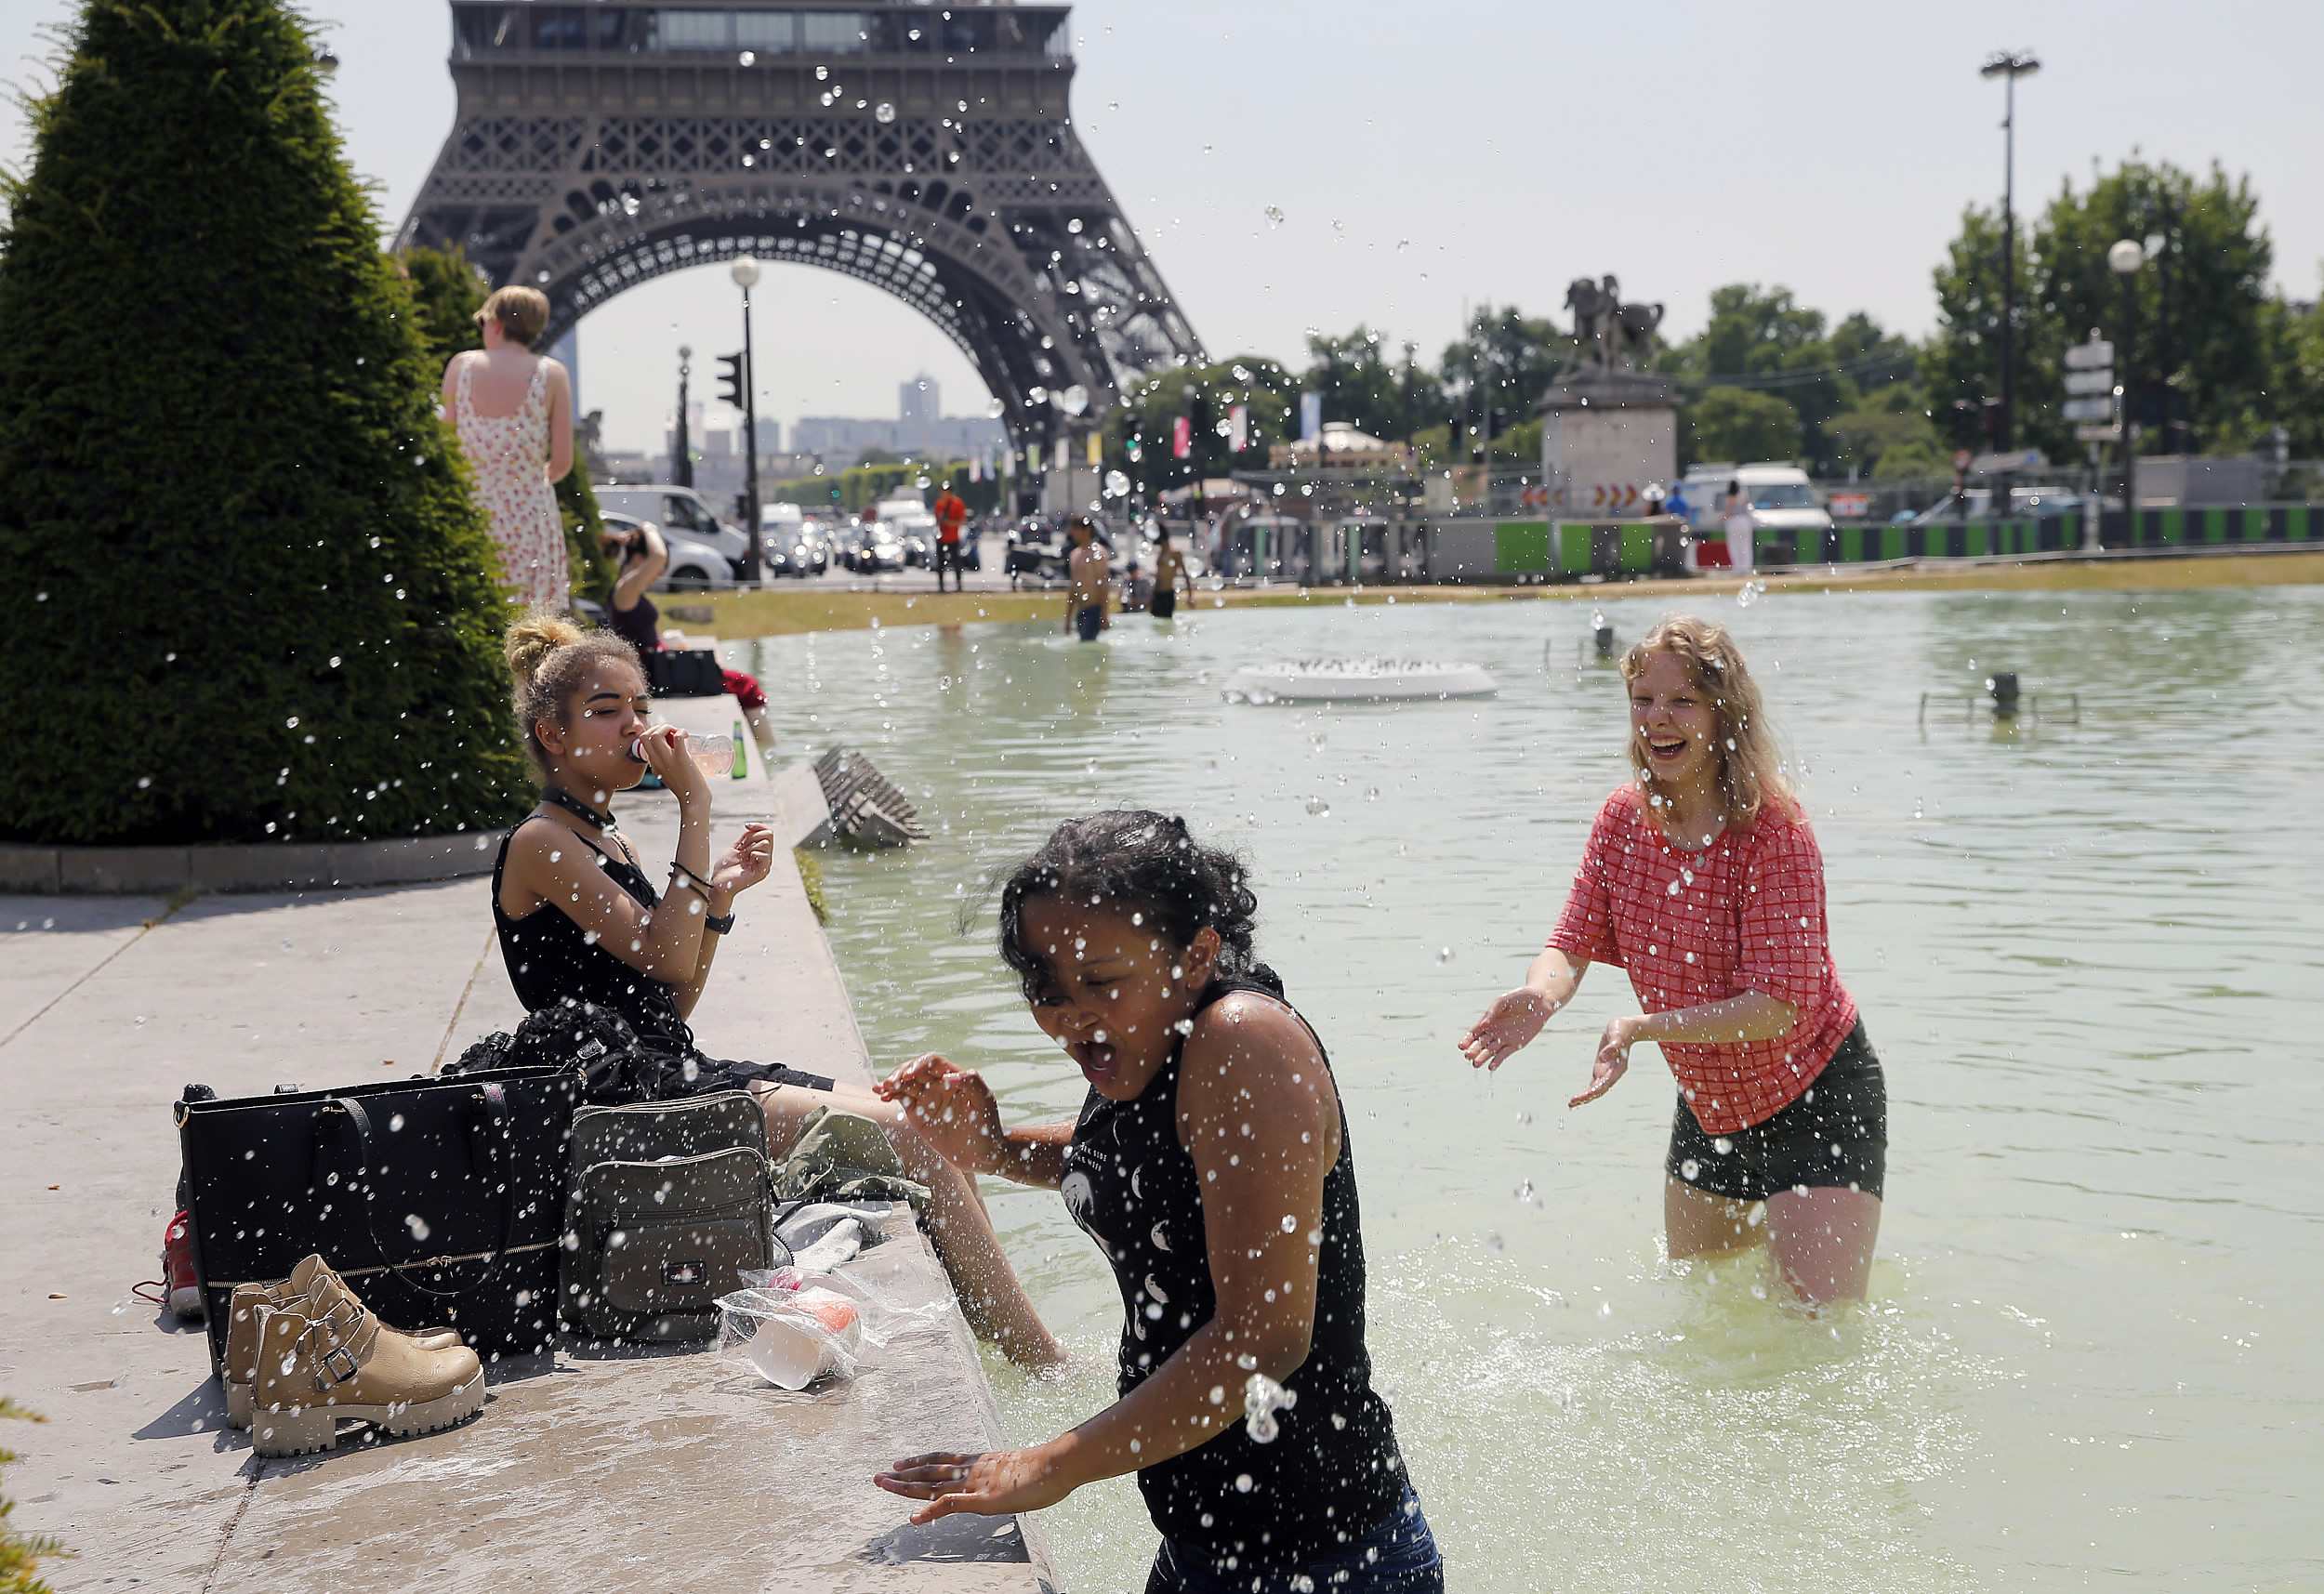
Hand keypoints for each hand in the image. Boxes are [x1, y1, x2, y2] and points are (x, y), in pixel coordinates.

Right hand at [635, 724, 710, 807]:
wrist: (693, 800)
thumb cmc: (685, 787)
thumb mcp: (668, 774)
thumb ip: (666, 764)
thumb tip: (673, 750)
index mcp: (654, 763)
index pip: (643, 741)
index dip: (653, 732)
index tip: (666, 735)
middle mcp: (658, 761)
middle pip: (645, 736)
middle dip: (658, 727)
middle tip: (672, 732)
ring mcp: (669, 760)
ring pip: (656, 735)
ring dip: (667, 728)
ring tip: (678, 733)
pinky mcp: (681, 759)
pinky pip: (677, 738)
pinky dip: (682, 732)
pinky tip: (686, 736)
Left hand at [712, 823, 775, 895]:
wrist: (718, 882)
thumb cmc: (725, 867)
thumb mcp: (736, 847)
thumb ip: (746, 838)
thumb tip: (752, 827)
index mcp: (760, 851)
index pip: (767, 832)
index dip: (758, 826)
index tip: (746, 825)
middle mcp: (764, 857)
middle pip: (769, 835)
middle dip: (753, 836)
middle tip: (742, 846)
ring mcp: (765, 865)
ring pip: (766, 843)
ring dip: (751, 846)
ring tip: (743, 856)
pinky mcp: (762, 872)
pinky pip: (764, 855)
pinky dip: (754, 853)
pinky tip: (747, 860)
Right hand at [874, 1054, 1002, 1175]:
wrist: (981, 1153)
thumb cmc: (987, 1125)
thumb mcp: (985, 1101)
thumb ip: (972, 1082)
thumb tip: (949, 1076)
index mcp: (954, 1076)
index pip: (932, 1063)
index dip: (920, 1065)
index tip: (911, 1074)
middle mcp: (938, 1083)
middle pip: (914, 1070)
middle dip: (901, 1073)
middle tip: (891, 1083)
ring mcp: (927, 1098)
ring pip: (905, 1083)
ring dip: (892, 1082)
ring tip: (882, 1088)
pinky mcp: (918, 1113)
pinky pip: (902, 1098)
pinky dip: (890, 1094)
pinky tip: (881, 1094)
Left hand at [874, 1446, 1073, 1525]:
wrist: (1055, 1464)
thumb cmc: (1044, 1469)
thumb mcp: (1016, 1470)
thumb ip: (1002, 1476)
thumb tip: (999, 1482)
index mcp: (979, 1462)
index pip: (942, 1459)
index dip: (920, 1461)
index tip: (900, 1463)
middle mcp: (971, 1470)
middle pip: (930, 1471)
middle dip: (903, 1474)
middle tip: (879, 1475)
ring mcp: (975, 1484)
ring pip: (933, 1484)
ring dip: (906, 1486)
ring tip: (884, 1485)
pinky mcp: (982, 1500)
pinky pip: (950, 1506)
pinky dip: (930, 1512)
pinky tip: (914, 1518)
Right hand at [1458, 987, 1550, 1070]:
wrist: (1540, 1001)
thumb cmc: (1520, 997)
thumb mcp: (1502, 1001)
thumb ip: (1492, 1011)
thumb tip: (1483, 1024)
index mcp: (1489, 1020)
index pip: (1474, 1032)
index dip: (1467, 1040)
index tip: (1461, 1046)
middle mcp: (1495, 1031)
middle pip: (1480, 1044)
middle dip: (1473, 1050)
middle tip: (1467, 1057)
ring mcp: (1505, 1039)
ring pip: (1490, 1051)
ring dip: (1483, 1058)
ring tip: (1476, 1064)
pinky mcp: (1516, 1044)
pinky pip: (1504, 1054)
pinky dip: (1497, 1061)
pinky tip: (1491, 1067)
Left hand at [1570, 1016, 1639, 1107]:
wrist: (1627, 1028)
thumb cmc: (1622, 1030)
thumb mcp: (1617, 1035)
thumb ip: (1613, 1046)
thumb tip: (1603, 1057)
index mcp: (1618, 1068)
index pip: (1605, 1083)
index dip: (1593, 1091)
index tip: (1583, 1096)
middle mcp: (1612, 1073)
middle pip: (1599, 1090)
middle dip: (1586, 1097)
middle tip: (1571, 1104)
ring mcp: (1607, 1072)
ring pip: (1596, 1089)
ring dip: (1585, 1097)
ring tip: (1572, 1104)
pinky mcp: (1602, 1068)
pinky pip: (1594, 1083)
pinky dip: (1587, 1091)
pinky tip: (1579, 1098)